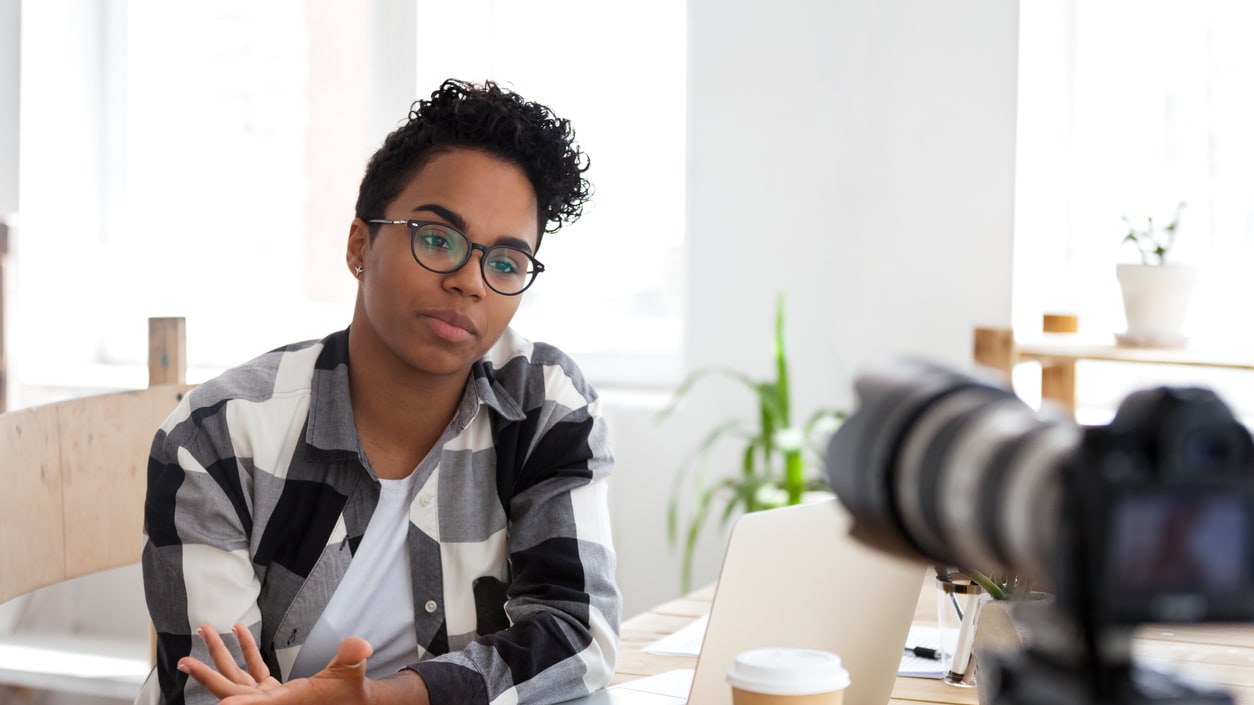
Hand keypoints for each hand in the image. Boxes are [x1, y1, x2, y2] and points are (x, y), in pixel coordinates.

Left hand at [179, 623, 373, 704]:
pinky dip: (244, 650)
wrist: (351, 703)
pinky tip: (237, 630)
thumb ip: (352, 658)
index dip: (241, 704)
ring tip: (206, 630)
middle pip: (233, 689)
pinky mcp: (273, 691)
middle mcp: (273, 703)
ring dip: (220, 654)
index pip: (260, 703)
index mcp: (289, 702)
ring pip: (237, 676)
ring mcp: (270, 697)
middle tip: (185, 660)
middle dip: (208, 674)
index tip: (222, 703)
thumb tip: (360, 646)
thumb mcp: (353, 673)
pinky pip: (253, 669)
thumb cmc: (352, 692)